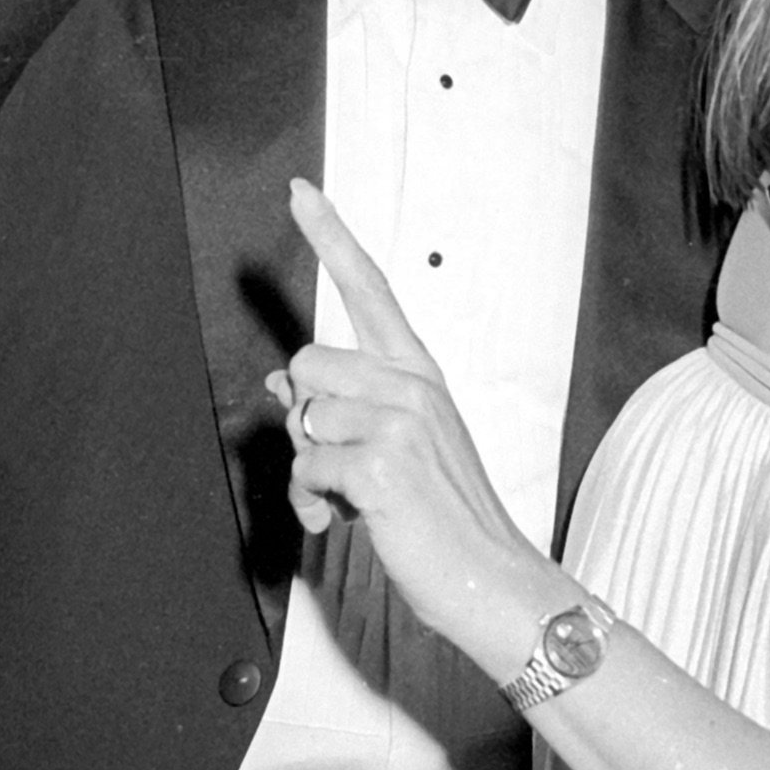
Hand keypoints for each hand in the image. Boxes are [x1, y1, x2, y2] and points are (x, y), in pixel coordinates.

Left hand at [269, 180, 549, 671]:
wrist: (491, 578)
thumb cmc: (442, 519)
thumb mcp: (397, 450)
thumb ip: (345, 409)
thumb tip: (278, 379)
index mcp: (421, 374)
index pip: (371, 289)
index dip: (331, 238)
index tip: (300, 191)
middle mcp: (414, 384)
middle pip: (308, 364)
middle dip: (307, 422)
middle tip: (342, 468)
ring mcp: (401, 420)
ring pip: (303, 419)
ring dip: (310, 472)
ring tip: (350, 501)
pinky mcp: (382, 463)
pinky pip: (308, 469)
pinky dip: (314, 505)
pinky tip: (347, 522)